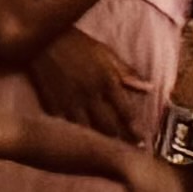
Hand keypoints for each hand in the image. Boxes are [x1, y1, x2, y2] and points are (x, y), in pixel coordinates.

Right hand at [31, 28, 145, 142]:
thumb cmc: (77, 44)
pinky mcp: (52, 104)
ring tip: (107, 152)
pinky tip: (78, 142)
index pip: (126, 112)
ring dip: (99, 142)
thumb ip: (127, 72)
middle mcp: (90, 96)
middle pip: (109, 126)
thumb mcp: (106, 53)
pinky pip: (65, 126)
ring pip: (87, 130)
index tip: (142, 140)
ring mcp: (70, 102)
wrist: (43, 39)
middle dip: (120, 141)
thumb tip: (149, 87)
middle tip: (128, 152)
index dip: (135, 129)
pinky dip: (73, 135)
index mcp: (106, 82)